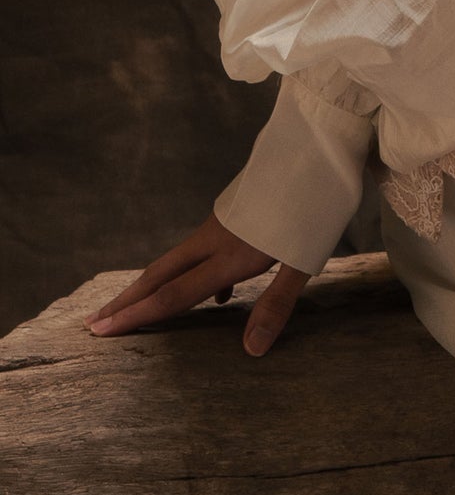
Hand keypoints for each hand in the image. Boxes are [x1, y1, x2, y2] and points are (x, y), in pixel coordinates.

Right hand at [82, 213, 315, 354]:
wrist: (319, 144)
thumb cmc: (317, 205)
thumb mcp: (303, 260)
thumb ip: (276, 304)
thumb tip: (252, 350)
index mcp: (229, 255)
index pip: (172, 294)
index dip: (135, 315)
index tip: (99, 330)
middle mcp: (216, 238)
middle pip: (161, 274)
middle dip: (128, 300)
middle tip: (94, 321)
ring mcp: (225, 223)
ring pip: (180, 260)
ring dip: (156, 285)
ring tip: (139, 306)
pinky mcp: (237, 213)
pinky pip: (205, 250)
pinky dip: (196, 273)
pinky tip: (221, 293)